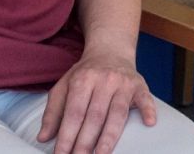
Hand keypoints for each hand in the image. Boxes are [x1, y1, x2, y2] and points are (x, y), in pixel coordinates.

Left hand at [37, 49, 156, 153]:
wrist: (110, 50)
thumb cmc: (86, 73)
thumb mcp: (64, 86)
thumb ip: (53, 112)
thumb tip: (44, 137)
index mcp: (82, 80)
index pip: (74, 113)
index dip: (67, 136)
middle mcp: (103, 81)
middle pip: (94, 116)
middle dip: (85, 142)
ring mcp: (123, 83)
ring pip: (117, 113)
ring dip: (109, 137)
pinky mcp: (139, 85)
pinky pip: (145, 98)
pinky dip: (148, 110)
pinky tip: (149, 122)